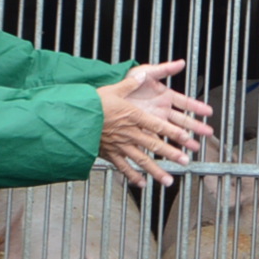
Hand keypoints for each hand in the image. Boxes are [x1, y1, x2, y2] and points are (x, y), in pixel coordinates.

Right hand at [98, 58, 213, 184]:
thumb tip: (143, 75)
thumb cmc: (93, 103)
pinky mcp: (109, 153)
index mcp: (133, 116)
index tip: (186, 138)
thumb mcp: (113, 89)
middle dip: (171, 154)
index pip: (158, 125)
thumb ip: (131, 83)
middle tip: (185, 161)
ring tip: (168, 181)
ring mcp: (120, 145)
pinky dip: (132, 176)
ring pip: (141, 160)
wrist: (72, 119)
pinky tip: (142, 184)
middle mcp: (129, 133)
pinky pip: (123, 167)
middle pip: (154, 145)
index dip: (173, 132)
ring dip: (156, 171)